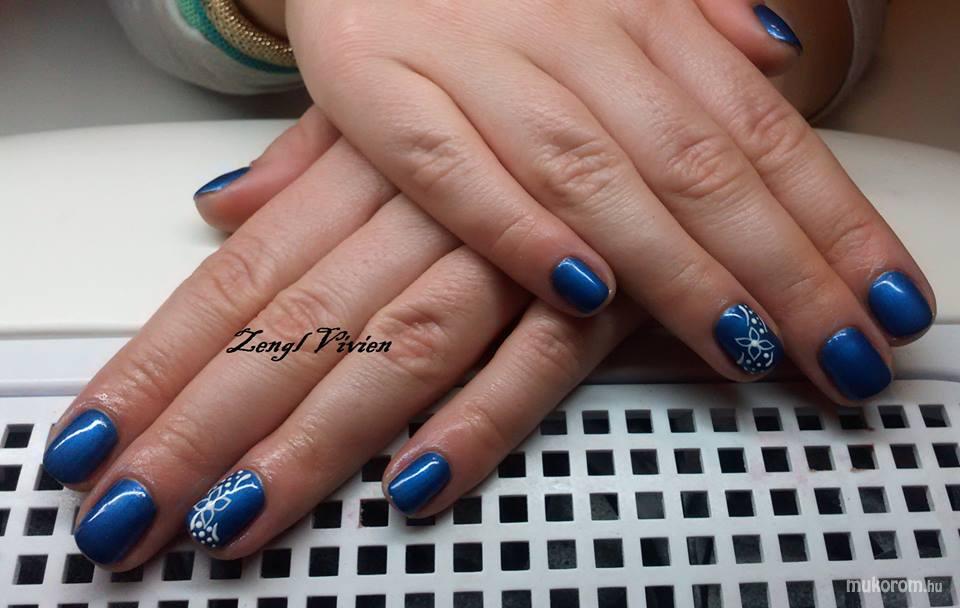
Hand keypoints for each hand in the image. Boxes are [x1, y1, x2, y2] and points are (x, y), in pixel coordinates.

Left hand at [43, 110, 640, 569]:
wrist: (673, 61)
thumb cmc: (522, 71)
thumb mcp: (399, 94)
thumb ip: (307, 156)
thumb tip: (223, 206)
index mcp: (370, 156)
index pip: (241, 277)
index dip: (162, 362)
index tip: (98, 440)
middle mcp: (427, 206)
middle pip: (296, 328)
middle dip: (205, 427)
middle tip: (133, 512)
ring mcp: (515, 249)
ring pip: (397, 350)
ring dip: (314, 441)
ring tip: (238, 517)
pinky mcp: (603, 289)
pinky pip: (536, 361)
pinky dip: (478, 421)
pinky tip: (412, 484)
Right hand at [284, 0, 933, 401]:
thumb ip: (694, 14)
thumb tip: (780, 54)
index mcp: (634, 7)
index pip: (756, 126)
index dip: (830, 218)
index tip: (883, 298)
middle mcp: (568, 31)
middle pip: (694, 163)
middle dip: (782, 268)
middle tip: (841, 356)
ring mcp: (472, 57)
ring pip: (593, 173)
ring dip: (675, 268)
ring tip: (746, 346)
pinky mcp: (377, 87)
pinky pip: (452, 168)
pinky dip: (515, 229)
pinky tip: (582, 290)